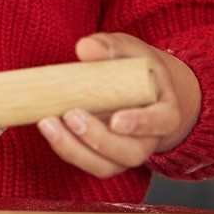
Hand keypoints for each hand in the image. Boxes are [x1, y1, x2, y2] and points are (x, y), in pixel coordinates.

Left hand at [37, 33, 201, 178]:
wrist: (134, 90)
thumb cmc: (133, 69)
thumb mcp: (128, 51)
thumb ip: (111, 47)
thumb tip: (84, 47)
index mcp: (165, 111)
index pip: (161, 122)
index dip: (141, 124)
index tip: (116, 119)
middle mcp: (148, 140)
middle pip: (130, 152)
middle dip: (98, 138)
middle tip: (71, 115)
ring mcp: (125, 154)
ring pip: (105, 166)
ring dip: (73, 148)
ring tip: (48, 123)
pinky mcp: (103, 159)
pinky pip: (86, 163)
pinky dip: (65, 148)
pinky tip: (48, 128)